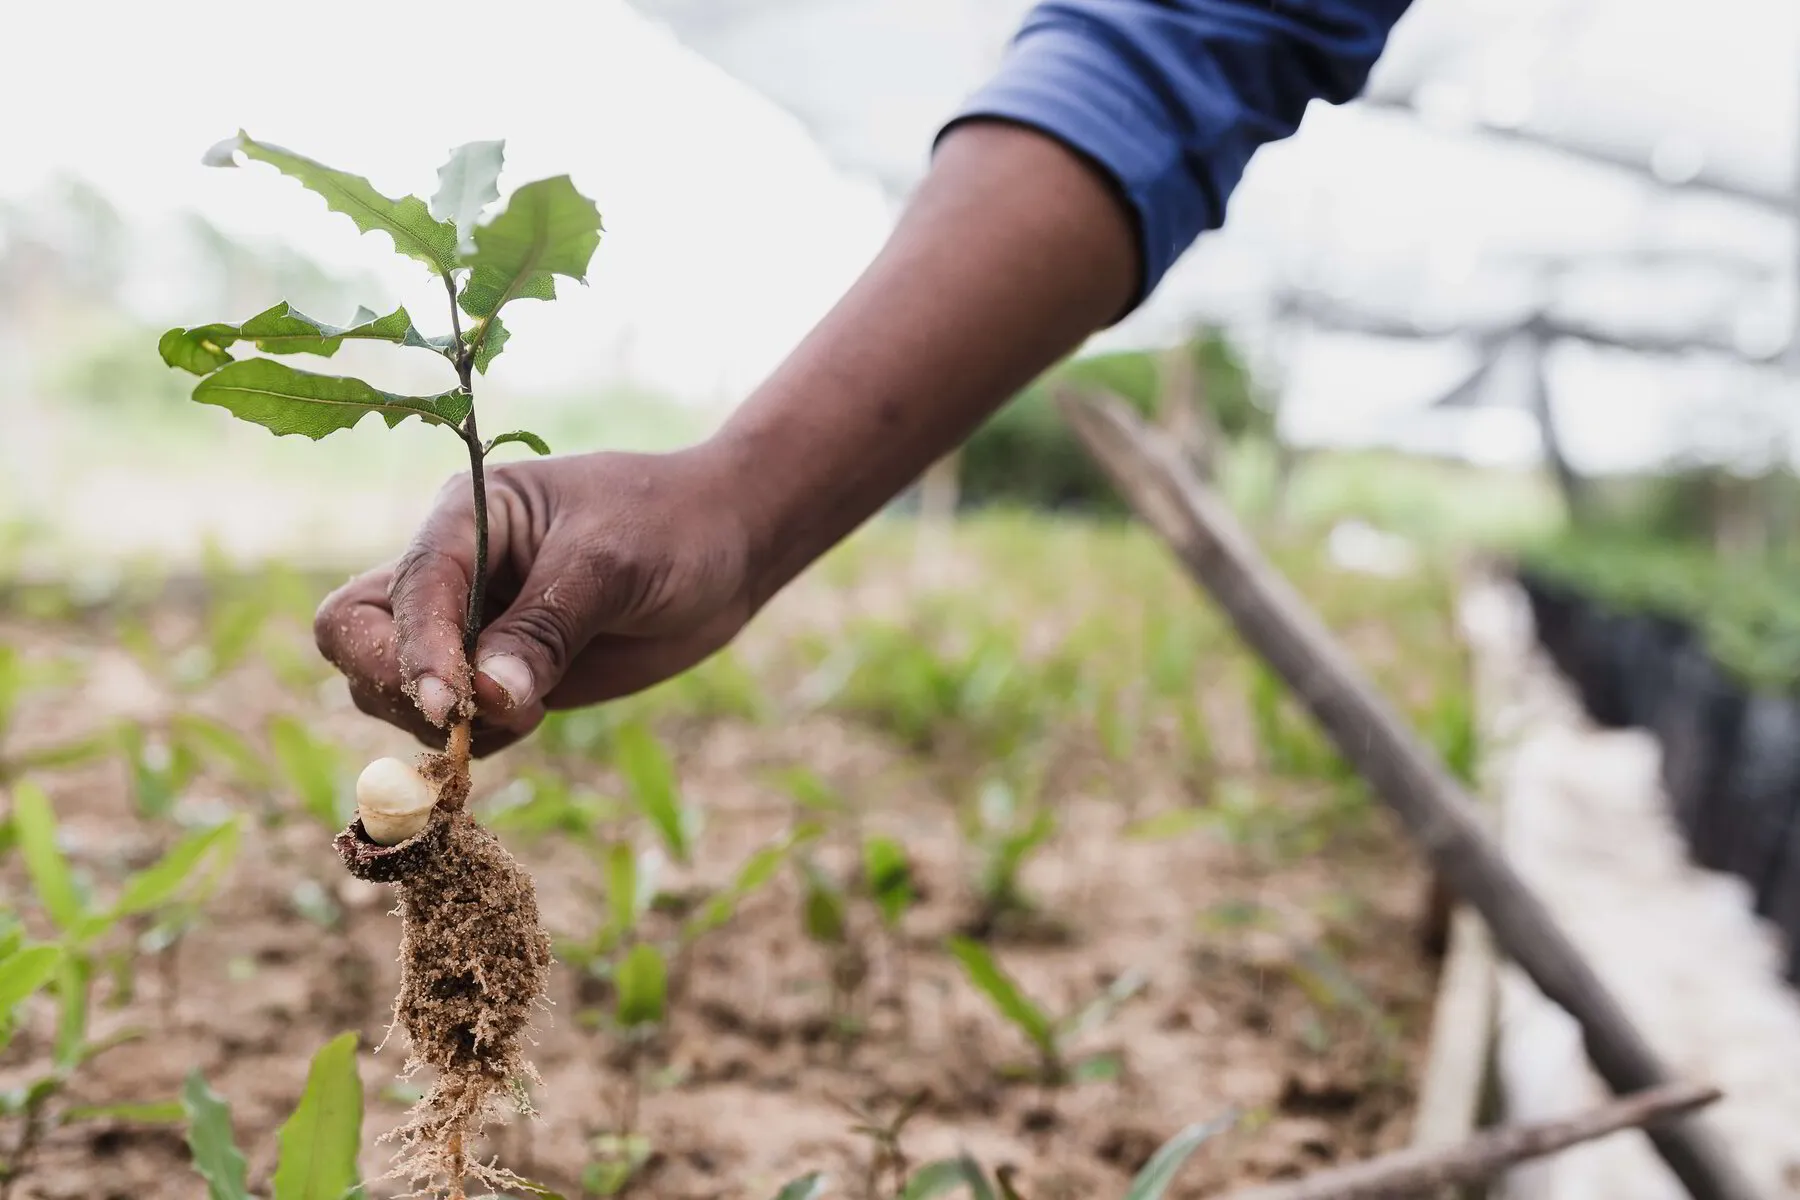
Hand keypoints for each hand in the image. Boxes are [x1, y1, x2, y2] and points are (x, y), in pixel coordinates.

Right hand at [314, 443, 755, 755]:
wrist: (727, 545)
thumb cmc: (670, 527)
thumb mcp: (611, 565)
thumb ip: (546, 629)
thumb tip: (485, 699)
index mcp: (463, 517)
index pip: (404, 590)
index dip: (416, 653)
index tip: (453, 706)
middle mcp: (450, 571)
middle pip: (357, 637)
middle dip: (395, 685)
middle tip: (467, 720)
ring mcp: (469, 626)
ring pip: (390, 687)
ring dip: (440, 723)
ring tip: (529, 712)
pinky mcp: (497, 674)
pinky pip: (450, 722)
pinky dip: (474, 740)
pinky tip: (534, 719)